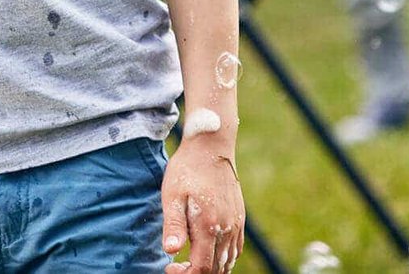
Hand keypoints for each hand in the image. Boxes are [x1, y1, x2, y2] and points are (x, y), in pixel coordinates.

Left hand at [162, 137, 244, 273]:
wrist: (211, 146)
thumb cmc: (188, 169)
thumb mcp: (173, 194)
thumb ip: (173, 224)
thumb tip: (170, 250)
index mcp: (208, 225)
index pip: (201, 268)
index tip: (169, 266)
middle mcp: (226, 229)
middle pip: (216, 270)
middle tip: (176, 265)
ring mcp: (236, 224)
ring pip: (228, 262)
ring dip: (210, 269)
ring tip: (189, 261)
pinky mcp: (239, 218)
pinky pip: (236, 250)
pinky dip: (224, 260)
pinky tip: (209, 252)